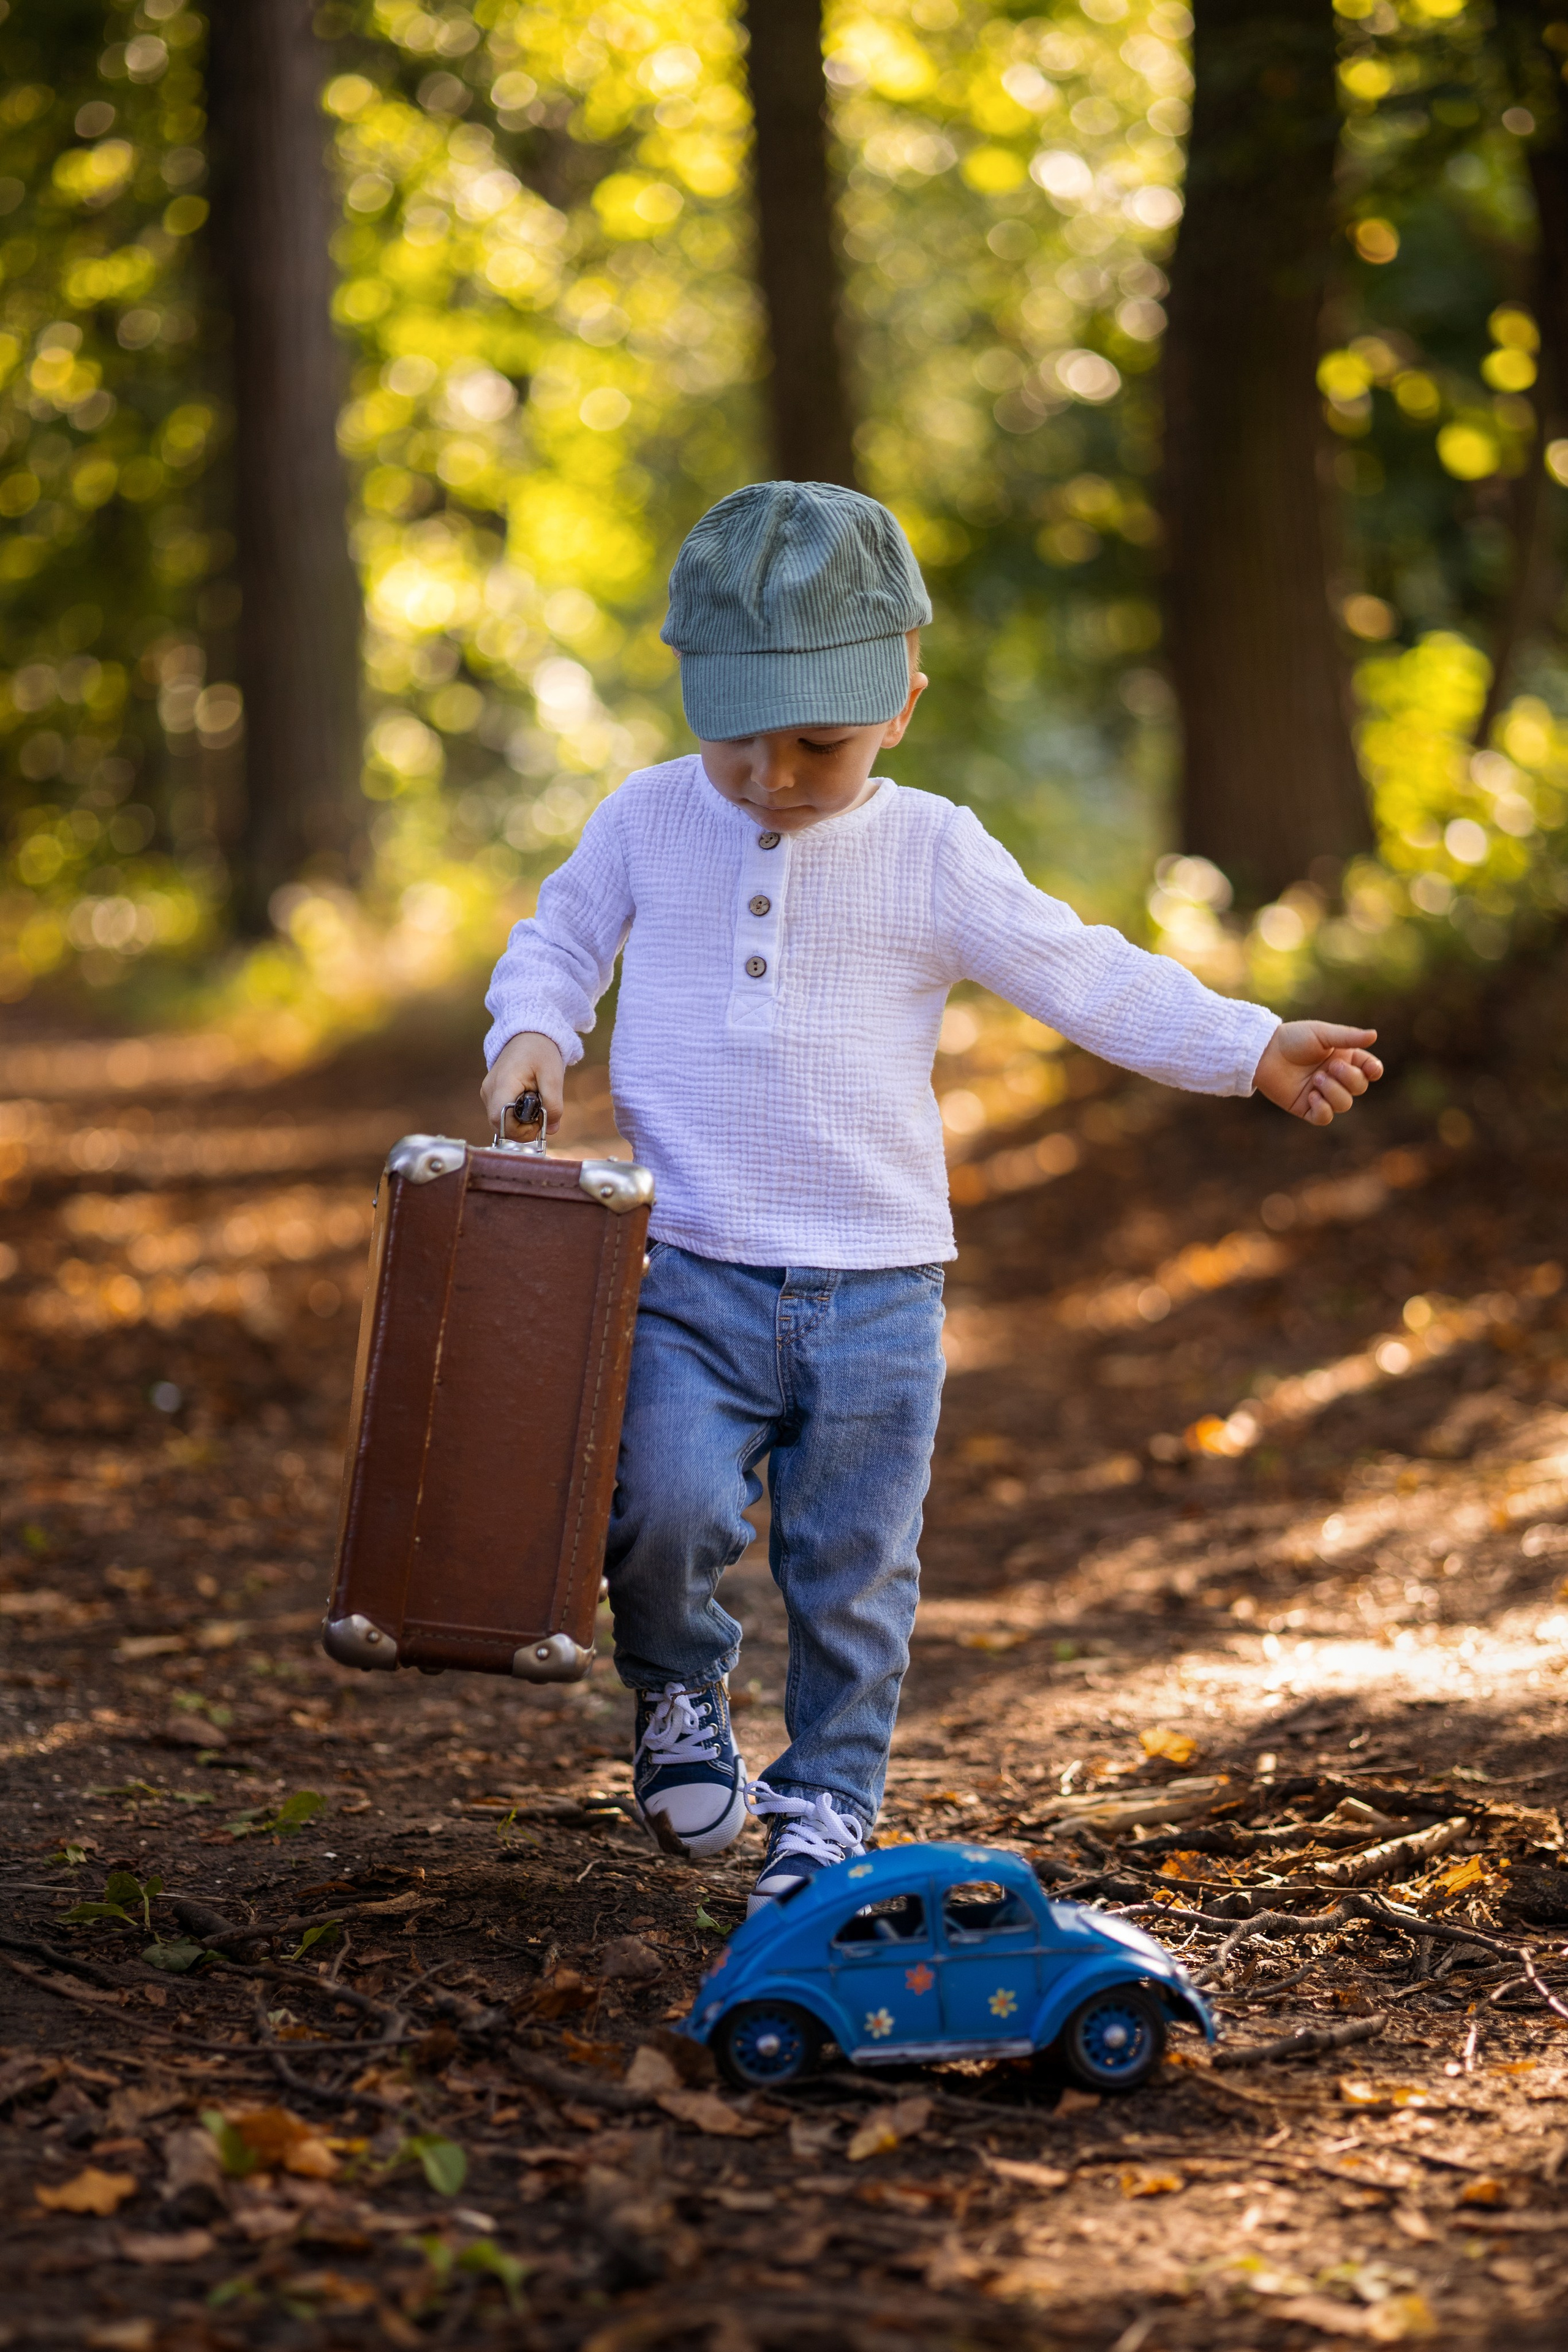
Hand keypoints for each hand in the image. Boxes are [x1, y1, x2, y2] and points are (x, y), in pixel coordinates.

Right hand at [480, 1031, 565, 1137]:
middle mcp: (489, 1091)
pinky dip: (517, 1116)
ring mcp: (488, 1094)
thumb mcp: (554, 1077)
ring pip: (501, 1123)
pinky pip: (503, 1115)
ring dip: (521, 1122)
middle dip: (523, 1128)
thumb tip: (551, 1130)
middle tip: (542, 1115)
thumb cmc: (541, 1052)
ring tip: (536, 1103)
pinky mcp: (491, 1095)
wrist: (528, 1036)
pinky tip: (529, 1102)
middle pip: (500, 1126)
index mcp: (502, 1085)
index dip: (520, 1130)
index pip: (500, 1120)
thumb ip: (554, 1105)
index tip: (539, 1123)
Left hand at [1254, 1021, 1382, 1126]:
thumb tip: (1374, 1035)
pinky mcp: (1306, 1108)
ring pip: (1344, 1104)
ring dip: (1334, 1091)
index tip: (1370, 1069)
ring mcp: (1322, 1093)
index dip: (1374, 1071)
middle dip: (1349, 1079)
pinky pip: (1324, 1118)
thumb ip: (1348, 1037)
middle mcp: (1336, 1077)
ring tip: (1316, 1079)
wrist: (1264, 1052)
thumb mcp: (1322, 1033)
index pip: (1369, 1070)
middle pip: (1360, 1088)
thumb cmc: (1293, 1039)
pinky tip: (1311, 1096)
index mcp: (1344, 1058)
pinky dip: (1322, 1108)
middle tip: (1329, 1067)